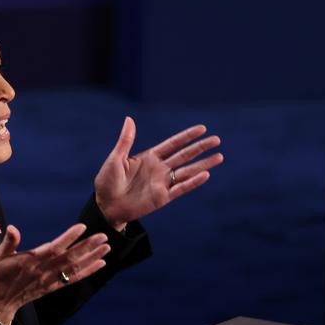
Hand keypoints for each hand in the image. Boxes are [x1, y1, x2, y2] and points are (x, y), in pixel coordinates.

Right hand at [0, 224, 109, 324]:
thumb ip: (8, 242)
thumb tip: (12, 228)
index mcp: (30, 261)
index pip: (53, 248)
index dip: (68, 238)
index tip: (82, 227)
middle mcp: (42, 271)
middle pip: (69, 258)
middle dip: (87, 247)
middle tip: (103, 236)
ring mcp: (49, 281)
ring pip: (74, 269)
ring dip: (91, 258)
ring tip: (106, 248)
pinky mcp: (52, 288)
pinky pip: (73, 280)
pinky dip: (88, 272)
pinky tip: (99, 264)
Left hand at [95, 117, 222, 227]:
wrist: (106, 205)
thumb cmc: (107, 182)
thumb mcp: (115, 158)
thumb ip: (125, 140)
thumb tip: (129, 119)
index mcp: (149, 157)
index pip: (172, 144)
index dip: (187, 136)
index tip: (202, 128)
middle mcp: (159, 169)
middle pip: (184, 155)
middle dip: (200, 147)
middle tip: (217, 140)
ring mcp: (162, 183)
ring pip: (187, 171)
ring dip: (203, 164)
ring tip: (219, 156)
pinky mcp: (162, 197)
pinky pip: (180, 188)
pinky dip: (193, 182)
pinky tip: (205, 175)